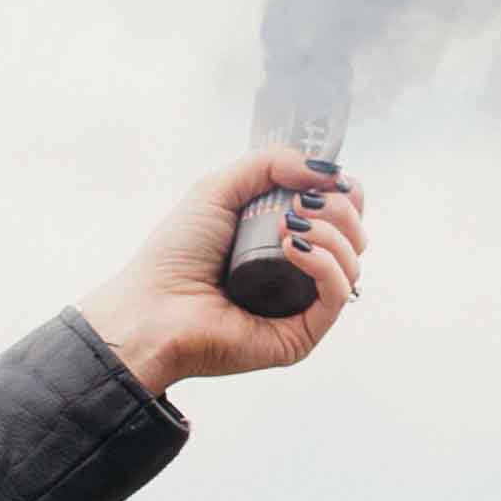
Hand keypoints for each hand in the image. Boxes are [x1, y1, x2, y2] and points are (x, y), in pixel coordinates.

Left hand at [76, 148, 367, 396]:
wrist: (147, 310)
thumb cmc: (173, 257)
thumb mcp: (217, 189)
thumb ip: (269, 163)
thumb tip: (325, 169)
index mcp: (284, 243)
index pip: (339, 215)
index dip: (344, 193)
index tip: (327, 179)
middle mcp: (297, 275)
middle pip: (353, 236)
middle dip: (339, 209)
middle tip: (300, 203)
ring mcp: (301, 307)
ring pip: (351, 263)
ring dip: (331, 232)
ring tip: (287, 224)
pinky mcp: (300, 336)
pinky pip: (337, 295)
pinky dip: (325, 263)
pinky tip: (292, 247)